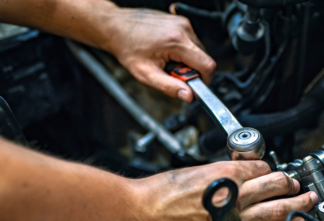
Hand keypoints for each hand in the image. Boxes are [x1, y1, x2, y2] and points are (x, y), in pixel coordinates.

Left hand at [101, 8, 215, 102]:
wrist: (116, 27)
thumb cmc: (127, 47)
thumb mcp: (146, 74)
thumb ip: (169, 87)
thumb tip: (188, 96)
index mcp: (177, 41)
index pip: (207, 65)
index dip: (204, 80)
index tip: (193, 86)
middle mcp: (183, 29)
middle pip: (204, 58)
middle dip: (192, 71)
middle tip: (172, 73)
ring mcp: (182, 23)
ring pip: (198, 50)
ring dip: (187, 61)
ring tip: (167, 61)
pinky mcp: (180, 22)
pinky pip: (191, 42)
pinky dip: (183, 51)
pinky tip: (167, 52)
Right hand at [128, 161, 317, 220]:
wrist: (141, 214)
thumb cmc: (160, 192)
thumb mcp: (196, 170)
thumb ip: (222, 172)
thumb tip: (240, 173)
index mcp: (226, 173)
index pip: (263, 168)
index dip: (271, 169)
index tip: (275, 173)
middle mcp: (234, 195)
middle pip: (276, 187)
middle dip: (292, 186)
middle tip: (299, 186)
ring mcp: (232, 220)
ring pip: (276, 212)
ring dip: (296, 208)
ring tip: (305, 205)